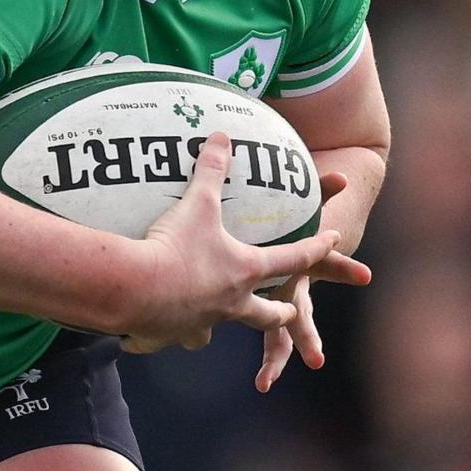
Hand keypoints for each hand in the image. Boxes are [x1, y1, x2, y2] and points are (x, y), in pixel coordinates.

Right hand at [121, 135, 371, 353]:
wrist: (134, 290)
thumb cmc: (175, 246)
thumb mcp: (198, 204)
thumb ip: (211, 169)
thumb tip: (221, 136)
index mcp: (245, 271)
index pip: (293, 259)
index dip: (317, 248)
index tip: (336, 240)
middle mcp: (231, 303)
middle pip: (266, 315)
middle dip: (281, 314)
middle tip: (290, 312)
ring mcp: (203, 322)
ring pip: (219, 328)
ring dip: (221, 324)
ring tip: (211, 320)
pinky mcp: (173, 333)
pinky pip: (177, 335)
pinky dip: (172, 330)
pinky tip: (160, 327)